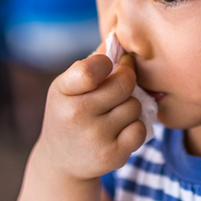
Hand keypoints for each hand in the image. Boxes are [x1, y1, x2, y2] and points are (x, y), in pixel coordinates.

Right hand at [35, 51, 146, 181]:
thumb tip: (118, 38)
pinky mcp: (112, 156)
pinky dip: (135, 127)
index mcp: (62, 91)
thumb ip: (91, 64)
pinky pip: (140, 129)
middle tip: (119, 85)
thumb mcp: (68, 87)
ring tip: (114, 112)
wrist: (60, 162)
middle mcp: (76, 114)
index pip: (90, 69)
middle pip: (124, 84)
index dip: (107, 62)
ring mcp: (95, 137)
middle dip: (127, 81)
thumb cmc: (68, 114)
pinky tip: (120, 130)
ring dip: (130, 106)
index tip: (108, 65)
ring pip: (135, 106)